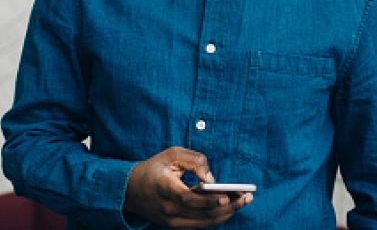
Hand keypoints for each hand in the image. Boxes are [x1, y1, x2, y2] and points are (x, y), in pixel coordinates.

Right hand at [124, 147, 252, 227]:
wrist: (130, 191)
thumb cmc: (154, 169)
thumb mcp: (171, 155)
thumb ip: (193, 160)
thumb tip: (211, 177)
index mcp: (164, 189)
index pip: (189, 199)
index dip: (209, 200)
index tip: (228, 196)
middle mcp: (167, 209)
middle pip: (201, 214)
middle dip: (227, 207)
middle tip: (247, 197)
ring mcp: (171, 221)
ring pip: (203, 223)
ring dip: (226, 213)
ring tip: (244, 201)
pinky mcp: (175, 225)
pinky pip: (200, 224)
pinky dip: (217, 217)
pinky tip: (231, 208)